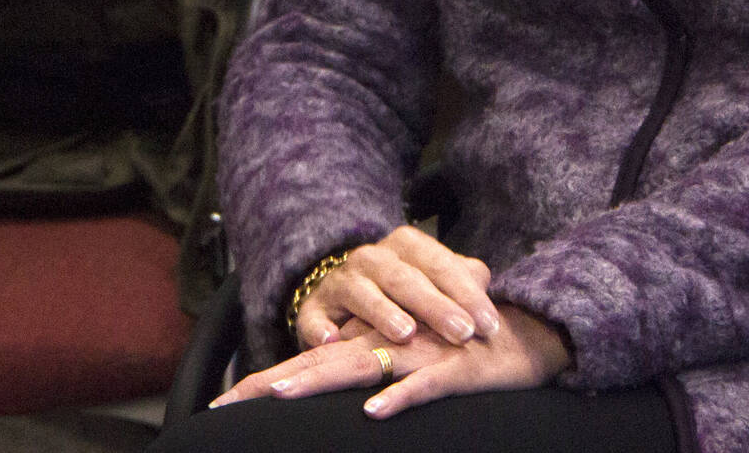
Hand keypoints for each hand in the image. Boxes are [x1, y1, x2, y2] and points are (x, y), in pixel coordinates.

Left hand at [210, 304, 571, 418]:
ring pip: (362, 366)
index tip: (224, 405)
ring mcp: (420, 354)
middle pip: (323, 363)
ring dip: (320, 380)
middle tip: (229, 403)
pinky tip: (373, 411)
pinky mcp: (453, 369)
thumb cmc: (461, 350)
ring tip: (280, 393)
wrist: (524, 336)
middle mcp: (390, 343)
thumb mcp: (407, 357)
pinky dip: (399, 397)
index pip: (313, 361)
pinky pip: (423, 385)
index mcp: (375, 343)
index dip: (268, 381)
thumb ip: (369, 360)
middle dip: (274, 382)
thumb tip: (332, 381)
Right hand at [291, 225, 501, 349]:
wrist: (342, 294)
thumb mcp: (434, 281)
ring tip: (406, 333)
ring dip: (383, 312)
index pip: (441, 265)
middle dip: (436, 306)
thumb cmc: (403, 292)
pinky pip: (314, 317)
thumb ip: (462, 281)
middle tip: (462, 333)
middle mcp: (372, 257)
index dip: (467, 295)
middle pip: (406, 279)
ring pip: (362, 293)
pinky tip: (333, 341)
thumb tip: (486, 285)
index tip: (490, 326)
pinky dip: (322, 328)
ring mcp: (340, 281)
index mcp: (406, 245)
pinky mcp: (312, 308)